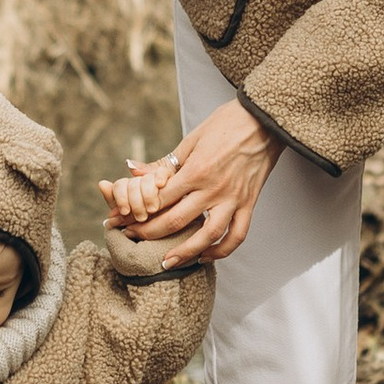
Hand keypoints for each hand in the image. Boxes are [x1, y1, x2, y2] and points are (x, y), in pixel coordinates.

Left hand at [99, 97, 278, 264]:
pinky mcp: (249, 203)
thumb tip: (132, 170)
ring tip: (167, 263)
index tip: (119, 220)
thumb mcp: (191, 140)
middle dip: (149, 233)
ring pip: (208, 235)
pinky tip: (206, 256)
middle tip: (132, 239)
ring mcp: (233, 198)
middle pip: (176, 220)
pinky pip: (237, 234)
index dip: (135, 212)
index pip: (159, 199)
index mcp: (195, 170)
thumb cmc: (226, 124)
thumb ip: (164, 163)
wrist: (264, 120)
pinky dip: (222, 250)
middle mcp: (213, 188)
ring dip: (186, 252)